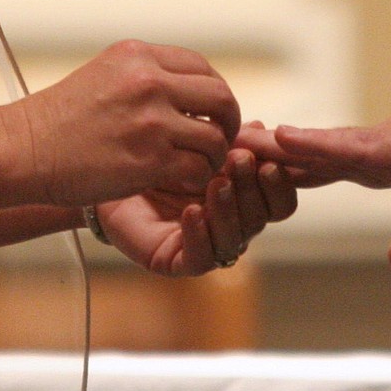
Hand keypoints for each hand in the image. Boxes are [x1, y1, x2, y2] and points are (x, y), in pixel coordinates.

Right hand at [19, 40, 240, 205]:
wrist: (21, 150)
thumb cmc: (59, 121)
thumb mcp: (103, 76)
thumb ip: (145, 76)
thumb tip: (191, 89)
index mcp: (138, 56)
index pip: (202, 67)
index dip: (215, 94)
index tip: (209, 114)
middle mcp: (148, 82)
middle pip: (221, 98)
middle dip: (228, 123)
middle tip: (220, 141)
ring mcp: (150, 121)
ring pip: (215, 138)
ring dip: (213, 158)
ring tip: (197, 167)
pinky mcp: (149, 160)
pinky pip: (198, 170)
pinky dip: (197, 180)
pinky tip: (182, 183)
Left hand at [97, 146, 296, 275]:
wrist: (109, 174)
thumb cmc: (157, 155)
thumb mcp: (197, 142)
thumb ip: (228, 138)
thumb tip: (258, 128)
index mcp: (246, 197)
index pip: (279, 199)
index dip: (280, 183)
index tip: (268, 160)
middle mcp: (234, 224)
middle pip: (262, 217)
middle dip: (252, 187)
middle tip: (238, 160)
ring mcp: (210, 244)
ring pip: (236, 238)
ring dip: (228, 208)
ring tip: (214, 183)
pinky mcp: (181, 262)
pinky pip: (201, 257)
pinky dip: (199, 234)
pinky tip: (191, 212)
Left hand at [236, 95, 390, 275]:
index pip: (325, 168)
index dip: (284, 169)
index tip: (243, 167)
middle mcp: (384, 149)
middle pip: (310, 156)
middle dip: (263, 158)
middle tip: (214, 153)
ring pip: (323, 149)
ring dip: (276, 150)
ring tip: (232, 144)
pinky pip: (358, 149)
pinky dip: (319, 147)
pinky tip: (284, 140)